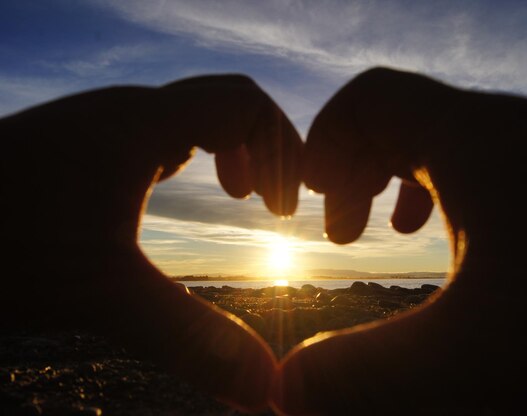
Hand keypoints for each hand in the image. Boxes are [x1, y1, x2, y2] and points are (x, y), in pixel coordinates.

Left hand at [0, 75, 301, 411]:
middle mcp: (125, 113)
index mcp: (142, 124)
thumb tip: (264, 390)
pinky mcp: (82, 145)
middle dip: (263, 151)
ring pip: (189, 117)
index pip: (244, 103)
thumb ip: (191, 340)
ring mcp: (101, 125)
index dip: (283, 149)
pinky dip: (190, 159)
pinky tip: (171, 196)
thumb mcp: (103, 294)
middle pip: (224, 105)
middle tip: (271, 206)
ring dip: (227, 152)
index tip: (284, 209)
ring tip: (239, 199)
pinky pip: (158, 133)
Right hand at [273, 68, 526, 413]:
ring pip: (453, 137)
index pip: (369, 98)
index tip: (313, 206)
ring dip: (406, 179)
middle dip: (357, 168)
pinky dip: (459, 195)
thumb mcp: (465, 370)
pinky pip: (499, 161)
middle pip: (407, 114)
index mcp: (478, 142)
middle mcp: (519, 133)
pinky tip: (468, 252)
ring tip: (396, 237)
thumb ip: (358, 380)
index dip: (322, 142)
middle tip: (344, 230)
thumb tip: (287, 392)